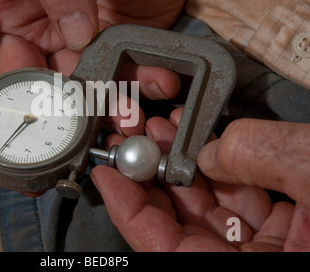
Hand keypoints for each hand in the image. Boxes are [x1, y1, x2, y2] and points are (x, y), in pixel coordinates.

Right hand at [0, 0, 198, 139]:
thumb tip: (73, 34)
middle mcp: (27, 28)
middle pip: (12, 85)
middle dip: (32, 110)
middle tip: (59, 126)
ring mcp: (66, 49)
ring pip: (62, 98)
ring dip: (86, 116)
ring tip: (116, 118)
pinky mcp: (103, 59)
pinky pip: (105, 91)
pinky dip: (121, 103)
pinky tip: (136, 104)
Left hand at [91, 109, 309, 250]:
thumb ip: (267, 160)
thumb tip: (215, 148)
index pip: (159, 246)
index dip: (127, 207)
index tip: (107, 173)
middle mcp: (243, 266)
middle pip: (177, 224)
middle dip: (152, 176)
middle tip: (133, 140)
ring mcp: (261, 251)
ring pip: (206, 210)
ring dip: (183, 166)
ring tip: (164, 128)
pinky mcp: (280, 236)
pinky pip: (237, 204)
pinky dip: (221, 171)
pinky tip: (206, 141)